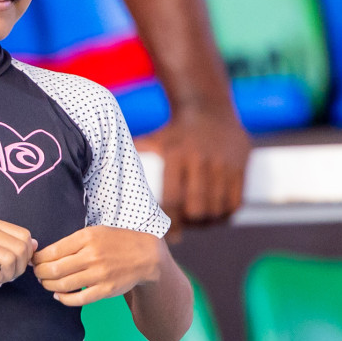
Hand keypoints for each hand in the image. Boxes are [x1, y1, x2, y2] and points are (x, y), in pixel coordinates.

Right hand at [0, 217, 35, 288]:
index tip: (18, 265)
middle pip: (21, 248)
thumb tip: (33, 244)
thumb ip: (3, 238)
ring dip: (10, 275)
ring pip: (10, 259)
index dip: (27, 254)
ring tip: (0, 280)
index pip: (25, 235)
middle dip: (21, 267)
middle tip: (9, 276)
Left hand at [31, 226, 162, 306]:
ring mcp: (99, 274)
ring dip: (48, 286)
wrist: (146, 256)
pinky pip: (78, 299)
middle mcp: (92, 256)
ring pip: (63, 285)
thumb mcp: (94, 232)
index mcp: (87, 238)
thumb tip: (45, 254)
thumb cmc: (116, 242)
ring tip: (45, 283)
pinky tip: (58, 295)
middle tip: (37, 274)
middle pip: (54, 270)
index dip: (38, 259)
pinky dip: (63, 299)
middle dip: (39, 274)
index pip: (52, 252)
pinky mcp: (105, 290)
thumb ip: (72, 242)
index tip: (34, 261)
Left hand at [134, 103, 247, 223]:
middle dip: (190, 224)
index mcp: (176, 154)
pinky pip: (236, 201)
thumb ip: (133, 158)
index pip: (173, 199)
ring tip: (197, 224)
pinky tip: (216, 217)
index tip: (166, 234)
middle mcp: (201, 159)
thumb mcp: (153, 140)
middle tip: (183, 227)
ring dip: (208, 222)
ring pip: (217, 207)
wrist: (208, 106)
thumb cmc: (173, 131)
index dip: (170, 223)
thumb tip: (100, 177)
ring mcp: (223, 163)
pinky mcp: (241, 166)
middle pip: (197, 207)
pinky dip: (227, 214)